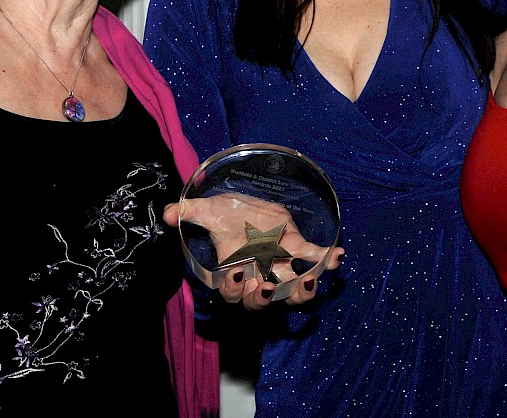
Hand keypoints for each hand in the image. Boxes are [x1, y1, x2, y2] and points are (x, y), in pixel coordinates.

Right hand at [164, 194, 343, 308]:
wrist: (246, 203)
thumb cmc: (224, 213)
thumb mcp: (208, 211)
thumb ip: (190, 213)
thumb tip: (170, 212)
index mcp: (233, 272)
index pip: (231, 292)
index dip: (233, 288)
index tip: (236, 272)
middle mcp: (257, 275)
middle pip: (260, 302)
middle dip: (264, 299)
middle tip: (267, 289)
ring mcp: (279, 267)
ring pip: (290, 293)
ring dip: (301, 292)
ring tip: (308, 282)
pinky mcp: (297, 250)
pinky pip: (313, 260)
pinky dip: (326, 260)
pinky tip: (337, 255)